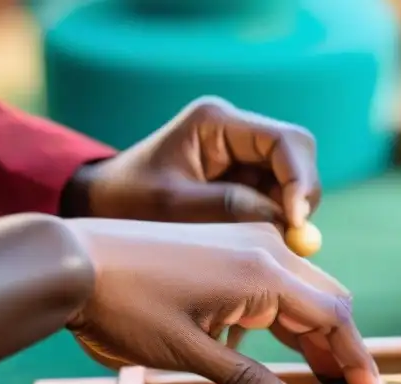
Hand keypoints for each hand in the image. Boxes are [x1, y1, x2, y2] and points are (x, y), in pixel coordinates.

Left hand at [64, 97, 318, 230]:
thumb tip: (289, 223)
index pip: (286, 141)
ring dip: (290, 213)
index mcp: (216, 122)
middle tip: (293, 238)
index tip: (295, 222)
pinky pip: (278, 197)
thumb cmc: (127, 202)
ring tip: (271, 245)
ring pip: (293, 179)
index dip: (300, 180)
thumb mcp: (176, 209)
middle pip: (297, 157)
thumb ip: (232, 209)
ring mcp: (241, 153)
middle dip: (301, 198)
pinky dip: (278, 220)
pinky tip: (262, 242)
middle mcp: (235, 130)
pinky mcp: (242, 177)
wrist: (99, 206)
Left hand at [64, 219, 382, 383]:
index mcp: (264, 273)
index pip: (334, 317)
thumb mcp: (188, 353)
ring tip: (328, 379)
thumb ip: (247, 380)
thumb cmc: (124, 306)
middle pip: (329, 300)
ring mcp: (248, 243)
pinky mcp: (230, 246)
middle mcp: (266, 248)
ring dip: (320, 334)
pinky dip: (292, 318)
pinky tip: (292, 349)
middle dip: (344, 346)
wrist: (69, 259)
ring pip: (305, 292)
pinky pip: (278, 285)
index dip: (358, 358)